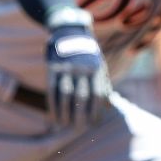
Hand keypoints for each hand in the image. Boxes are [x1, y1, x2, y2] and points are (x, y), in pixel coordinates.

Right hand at [44, 8, 108, 128]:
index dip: (96, 111)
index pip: (98, 95)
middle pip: (82, 97)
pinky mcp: (53, 68)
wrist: (69, 32)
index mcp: (96, 69)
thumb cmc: (87, 54)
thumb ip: (104, 84)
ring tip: (64, 125)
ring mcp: (66, 68)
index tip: (93, 124)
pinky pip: (52, 90)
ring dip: (64, 112)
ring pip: (65, 95)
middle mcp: (82, 69)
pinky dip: (52, 104)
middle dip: (80, 115)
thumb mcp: (100, 64)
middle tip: (78, 128)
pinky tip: (53, 115)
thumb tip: (108, 107)